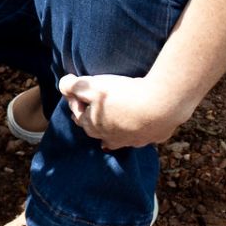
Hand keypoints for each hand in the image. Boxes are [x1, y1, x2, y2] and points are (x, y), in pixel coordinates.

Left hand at [58, 73, 199, 149]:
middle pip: (97, 131)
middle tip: (90, 110)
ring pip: (119, 138)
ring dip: (114, 130)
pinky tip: (143, 122)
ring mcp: (133, 141)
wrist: (161, 105)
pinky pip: (144, 134)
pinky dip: (140, 129)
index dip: (76, 102)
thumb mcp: (90, 86)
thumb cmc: (122, 96)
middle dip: (92, 120)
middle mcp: (111, 138)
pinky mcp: (154, 137)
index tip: (78, 91)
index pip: (78, 115)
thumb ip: (72, 86)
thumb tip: (64, 85)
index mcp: (93, 126)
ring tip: (114, 122)